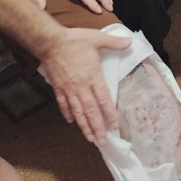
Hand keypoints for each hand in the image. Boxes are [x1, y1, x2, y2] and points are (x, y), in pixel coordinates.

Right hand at [38, 27, 131, 145]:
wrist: (50, 42)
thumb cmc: (74, 40)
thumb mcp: (96, 38)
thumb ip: (113, 42)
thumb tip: (130, 41)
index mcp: (93, 76)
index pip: (103, 99)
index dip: (109, 114)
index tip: (115, 126)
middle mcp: (81, 86)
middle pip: (91, 111)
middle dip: (97, 127)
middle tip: (102, 141)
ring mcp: (69, 89)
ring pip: (77, 111)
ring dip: (84, 126)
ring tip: (90, 138)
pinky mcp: (58, 88)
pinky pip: (63, 104)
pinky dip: (68, 114)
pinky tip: (71, 122)